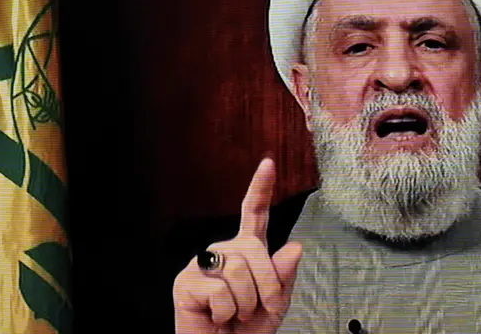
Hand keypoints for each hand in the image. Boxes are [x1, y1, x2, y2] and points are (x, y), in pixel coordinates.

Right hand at [173, 158, 302, 332]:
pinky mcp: (186, 282)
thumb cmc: (245, 331)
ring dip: (246, 303)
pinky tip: (216, 316)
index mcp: (247, 252)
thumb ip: (283, 276)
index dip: (260, 187)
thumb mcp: (274, 304)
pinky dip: (226, 312)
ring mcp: (202, 264)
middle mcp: (224, 252)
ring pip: (238, 271)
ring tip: (234, 314)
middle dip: (265, 286)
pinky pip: (220, 290)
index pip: (255, 214)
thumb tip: (295, 247)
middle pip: (254, 250)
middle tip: (256, 310)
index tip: (268, 163)